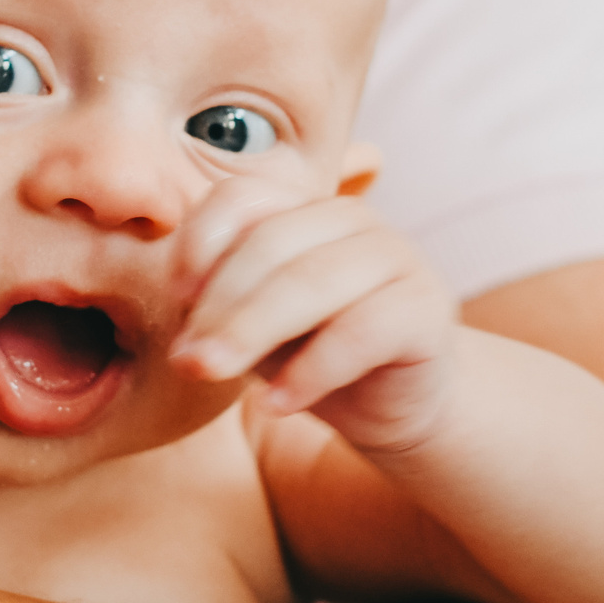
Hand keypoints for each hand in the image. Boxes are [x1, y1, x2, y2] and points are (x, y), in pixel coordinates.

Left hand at [170, 177, 456, 455]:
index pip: (241, 197)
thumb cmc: (312, 355)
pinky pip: (361, 331)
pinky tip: (277, 405)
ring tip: (213, 375)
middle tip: (185, 359)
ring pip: (313, 280)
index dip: (200, 243)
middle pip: (271, 243)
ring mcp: (397, 257)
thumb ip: (219, 311)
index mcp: (302, 207)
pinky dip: (310, 372)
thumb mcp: (252, 327)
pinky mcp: (426, 309)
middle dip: (219, 304)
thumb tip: (183, 338)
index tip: (176, 299)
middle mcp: (353, 218)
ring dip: (251, 332)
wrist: (392, 405)